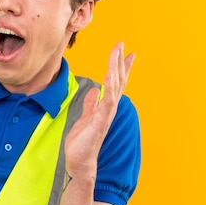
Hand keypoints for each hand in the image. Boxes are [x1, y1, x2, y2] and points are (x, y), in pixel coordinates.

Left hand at [64, 42, 134, 178]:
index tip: (125, 52)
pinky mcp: (100, 121)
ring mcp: (107, 114)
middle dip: (120, 62)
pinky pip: (107, 102)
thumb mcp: (86, 117)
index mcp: (105, 106)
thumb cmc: (82, 142)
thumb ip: (91, 104)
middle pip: (118, 80)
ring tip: (117, 52)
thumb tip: (94, 91)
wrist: (80, 160)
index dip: (120, 67)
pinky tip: (110, 75)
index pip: (116, 82)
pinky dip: (109, 88)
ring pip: (114, 87)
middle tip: (122, 44)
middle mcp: (109, 108)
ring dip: (116, 68)